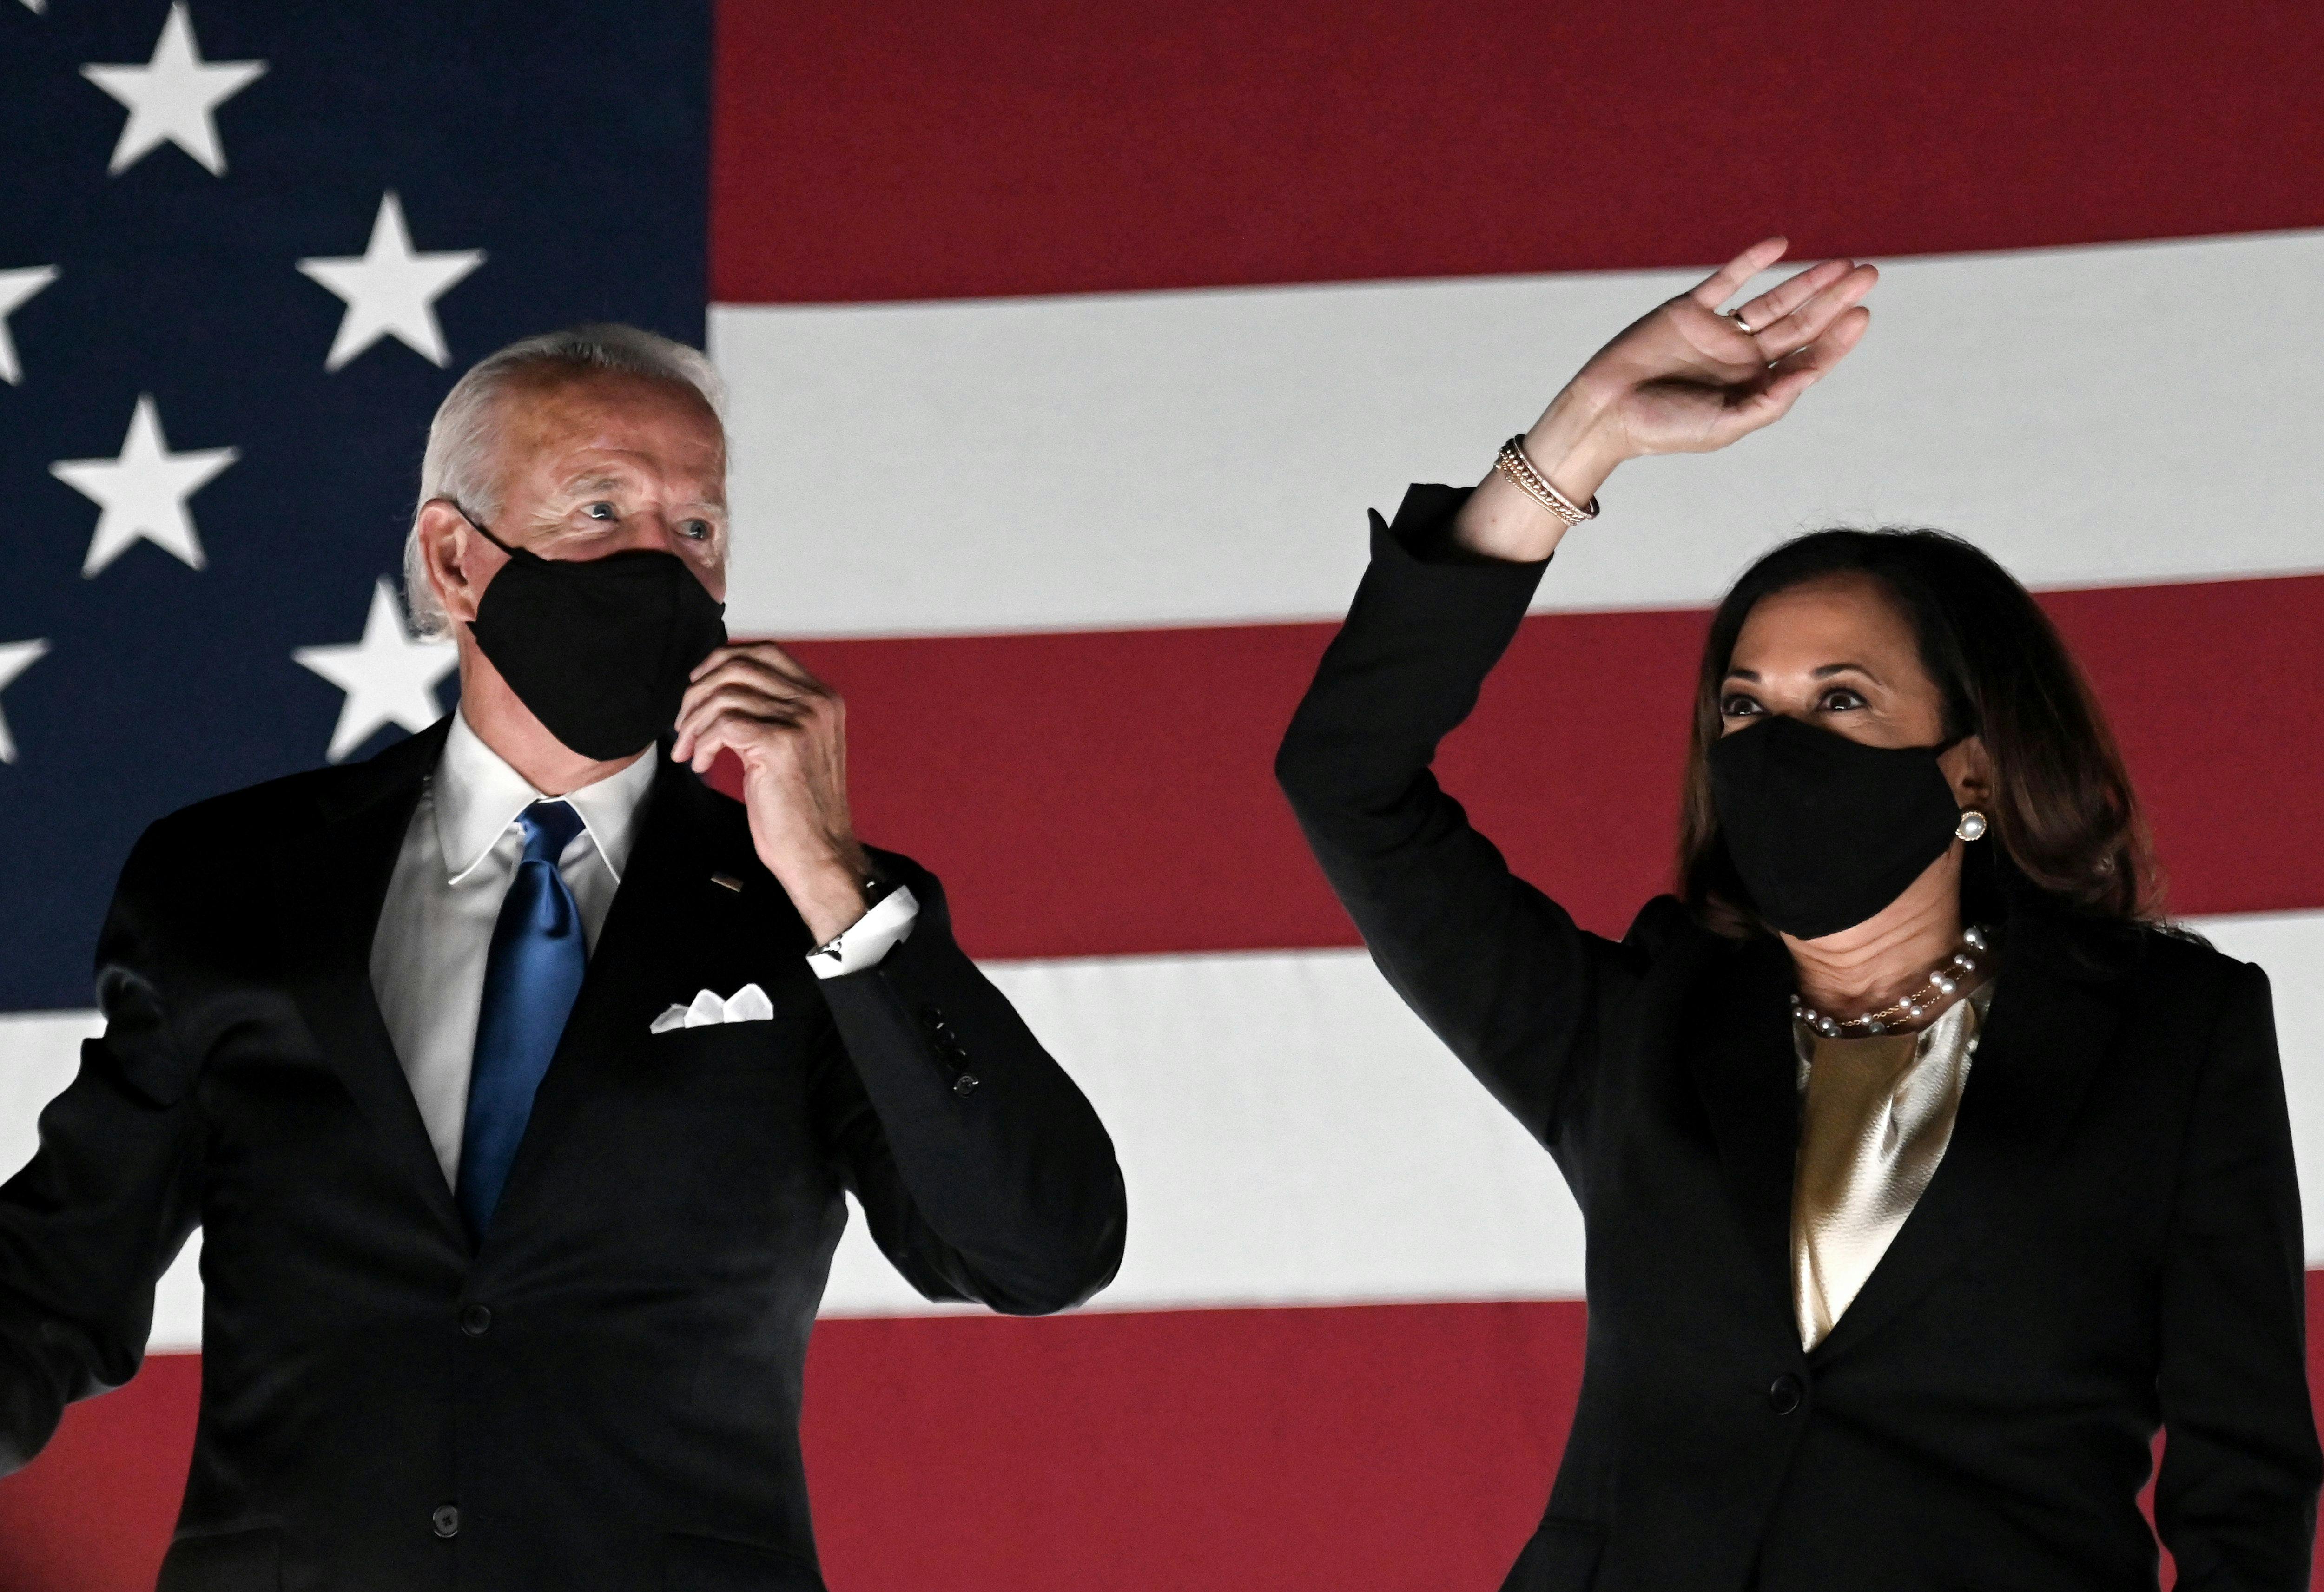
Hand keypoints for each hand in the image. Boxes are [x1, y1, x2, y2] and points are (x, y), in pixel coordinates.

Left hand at [671, 642, 871, 943]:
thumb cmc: (801, 808)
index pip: (766, 651)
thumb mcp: (796, 746)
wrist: (819, 851)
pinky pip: (721, 725)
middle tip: (684, 723)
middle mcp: (816, 703)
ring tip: (689, 749)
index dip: (723, 659)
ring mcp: (800, 721)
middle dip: (699, 691)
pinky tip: (703, 763)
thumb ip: (774, 712)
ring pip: (725, 695)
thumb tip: (723, 689)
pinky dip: (702, 743)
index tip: (698, 682)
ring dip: (694, 722)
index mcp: (823, 699)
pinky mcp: (779, 744)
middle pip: (740, 667)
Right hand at [1451, 237, 1876, 560]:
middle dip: (1835, 300)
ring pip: (1773, 299)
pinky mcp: (1689, 310)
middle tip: (1870, 275)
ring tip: (1843, 263)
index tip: (1862, 314)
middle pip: (1800, 323)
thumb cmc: (1664, 429)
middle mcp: (1742, 357)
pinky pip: (1727, 281)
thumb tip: (1810, 373)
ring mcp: (1718, 332)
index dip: (1838, 338)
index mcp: (1754, 387)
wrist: (1605, 413)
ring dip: (1807, 280)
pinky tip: (1780, 246)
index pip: (1807, 357)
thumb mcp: (1724, 425)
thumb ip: (1769, 401)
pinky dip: (1751, 261)